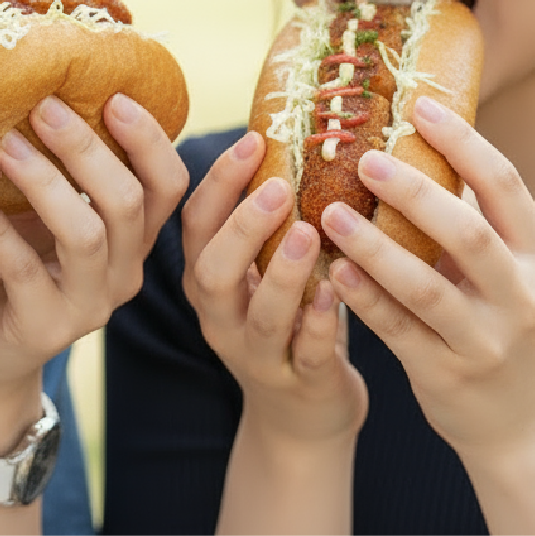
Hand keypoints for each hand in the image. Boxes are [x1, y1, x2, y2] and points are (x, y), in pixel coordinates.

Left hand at [0, 93, 187, 441]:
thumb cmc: (9, 262)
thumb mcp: (37, 207)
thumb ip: (48, 160)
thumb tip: (30, 81)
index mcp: (134, 237)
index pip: (169, 183)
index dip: (150, 138)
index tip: (114, 95)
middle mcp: (125, 272)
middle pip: (129, 201)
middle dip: (87, 148)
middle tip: (44, 107)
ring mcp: (90, 307)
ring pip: (87, 235)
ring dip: (45, 182)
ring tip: (5, 145)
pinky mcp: (45, 331)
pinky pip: (28, 273)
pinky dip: (0, 232)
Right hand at [181, 132, 366, 445]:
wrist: (301, 414)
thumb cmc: (291, 314)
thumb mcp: (268, 262)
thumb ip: (274, 211)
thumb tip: (300, 121)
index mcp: (209, 275)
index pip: (195, 221)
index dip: (219, 180)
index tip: (254, 138)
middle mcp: (220, 314)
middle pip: (211, 269)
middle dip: (242, 225)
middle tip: (280, 186)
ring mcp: (255, 354)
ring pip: (257, 315)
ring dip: (282, 272)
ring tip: (312, 233)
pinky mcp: (297, 384)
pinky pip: (303, 355)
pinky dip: (318, 323)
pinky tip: (339, 291)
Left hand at [320, 95, 534, 462]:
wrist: (522, 423)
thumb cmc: (499, 321)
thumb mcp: (509, 267)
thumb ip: (473, 213)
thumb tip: (416, 135)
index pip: (506, 184)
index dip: (463, 142)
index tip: (419, 106)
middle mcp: (519, 293)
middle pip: (467, 232)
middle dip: (414, 191)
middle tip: (365, 159)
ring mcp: (485, 339)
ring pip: (425, 286)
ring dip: (374, 246)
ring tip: (329, 214)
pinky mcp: (447, 374)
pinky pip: (398, 330)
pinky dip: (364, 298)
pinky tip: (333, 271)